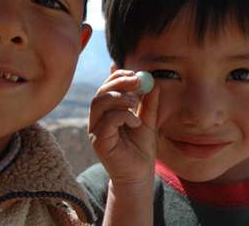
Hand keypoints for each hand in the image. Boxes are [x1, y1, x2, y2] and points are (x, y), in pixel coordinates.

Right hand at [89, 69, 158, 184]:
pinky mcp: (98, 141)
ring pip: (99, 103)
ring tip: (136, 102)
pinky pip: (107, 121)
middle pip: (101, 92)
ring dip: (119, 97)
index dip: (118, 76)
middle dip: (119, 82)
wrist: (140, 175)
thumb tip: (153, 83)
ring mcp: (95, 130)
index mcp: (107, 112)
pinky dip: (123, 116)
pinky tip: (136, 122)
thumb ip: (149, 103)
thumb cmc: (141, 149)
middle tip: (138, 80)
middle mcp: (97, 119)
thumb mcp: (148, 121)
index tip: (135, 73)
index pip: (107, 87)